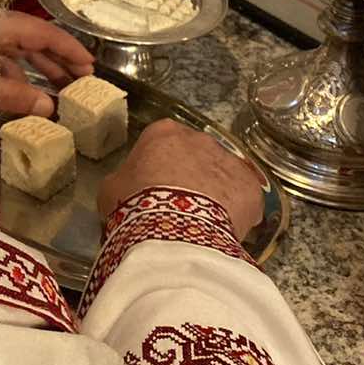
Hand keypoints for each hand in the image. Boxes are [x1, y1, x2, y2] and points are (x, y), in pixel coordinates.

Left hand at [0, 11, 93, 116]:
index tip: (89, 63)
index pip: (43, 32)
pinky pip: (2, 56)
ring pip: (19, 49)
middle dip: (60, 58)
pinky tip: (24, 92)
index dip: (69, 48)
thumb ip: (11, 95)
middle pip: (34, 39)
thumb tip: (48, 107)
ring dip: (40, 67)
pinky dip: (17, 72)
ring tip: (61, 89)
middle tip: (83, 79)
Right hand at [97, 119, 264, 238]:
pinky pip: (243, 198)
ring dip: (214, 193)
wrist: (172, 232)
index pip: (161, 143)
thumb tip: (131, 185)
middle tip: (178, 206)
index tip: (153, 189)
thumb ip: (126, 179)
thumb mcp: (112, 188)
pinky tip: (222, 231)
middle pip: (195, 156)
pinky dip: (237, 212)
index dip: (157, 168)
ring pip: (221, 176)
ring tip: (201, 223)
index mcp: (163, 133)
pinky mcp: (251, 187)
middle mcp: (200, 138)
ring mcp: (229, 160)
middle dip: (190, 176)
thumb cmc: (135, 204)